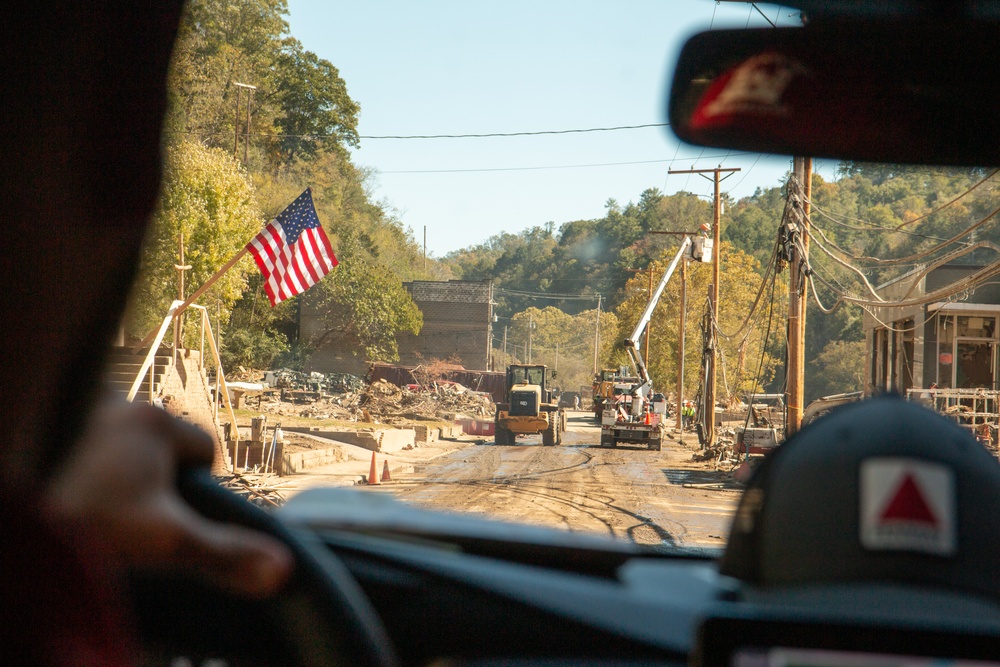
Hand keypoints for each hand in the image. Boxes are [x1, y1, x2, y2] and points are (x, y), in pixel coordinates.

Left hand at [44, 398, 292, 596]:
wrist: (15, 531)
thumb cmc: (87, 527)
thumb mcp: (164, 543)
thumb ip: (224, 553)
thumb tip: (281, 569)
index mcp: (151, 420)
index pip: (201, 447)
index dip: (194, 485)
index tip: (167, 511)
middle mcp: (115, 402)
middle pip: (161, 440)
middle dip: (153, 472)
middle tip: (127, 509)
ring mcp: (78, 408)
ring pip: (123, 437)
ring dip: (117, 463)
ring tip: (98, 501)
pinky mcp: (51, 423)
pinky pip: (85, 436)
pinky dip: (82, 458)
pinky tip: (71, 486)